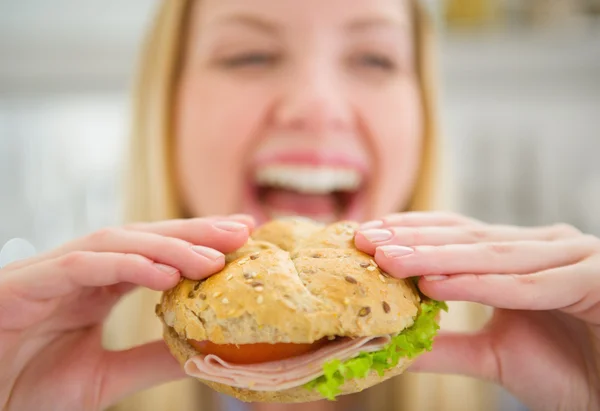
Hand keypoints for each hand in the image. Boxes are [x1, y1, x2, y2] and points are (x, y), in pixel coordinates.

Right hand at [0, 215, 254, 410]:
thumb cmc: (25, 388)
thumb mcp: (105, 377)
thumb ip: (151, 359)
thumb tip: (207, 350)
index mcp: (98, 286)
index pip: (156, 253)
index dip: (199, 243)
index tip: (243, 239)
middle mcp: (80, 271)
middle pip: (145, 237)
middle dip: (194, 232)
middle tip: (241, 229)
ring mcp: (52, 273)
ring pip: (117, 243)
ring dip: (168, 246)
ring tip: (213, 257)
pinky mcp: (26, 283)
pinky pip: (82, 265)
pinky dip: (125, 265)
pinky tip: (165, 274)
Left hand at [355, 212, 599, 410]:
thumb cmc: (569, 370)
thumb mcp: (493, 356)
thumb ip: (447, 346)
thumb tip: (392, 343)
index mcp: (521, 255)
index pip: (455, 234)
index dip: (410, 232)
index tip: (363, 237)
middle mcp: (544, 247)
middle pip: (465, 239)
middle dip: (411, 239)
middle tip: (363, 240)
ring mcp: (571, 258)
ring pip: (489, 256)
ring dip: (434, 257)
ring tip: (387, 259)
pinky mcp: (594, 279)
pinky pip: (525, 286)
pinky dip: (478, 285)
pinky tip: (435, 285)